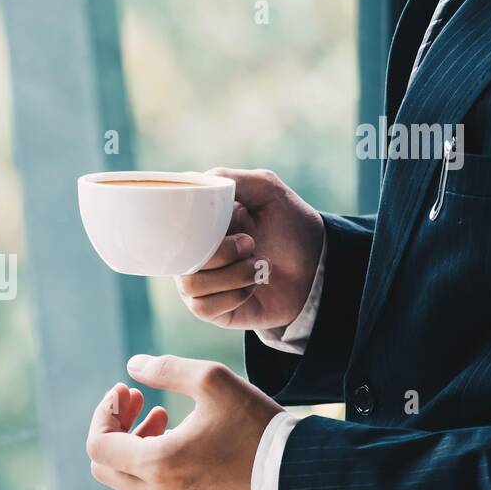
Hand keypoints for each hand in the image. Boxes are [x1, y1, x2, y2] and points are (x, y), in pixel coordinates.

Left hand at [85, 354, 283, 489]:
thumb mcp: (212, 381)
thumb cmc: (256, 426)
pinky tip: (180, 438)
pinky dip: (152, 464)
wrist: (298, 475)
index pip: (97, 445)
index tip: (125, 390)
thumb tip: (132, 366)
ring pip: (128, 480)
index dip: (104, 413)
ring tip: (161, 414)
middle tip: (138, 401)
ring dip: (133, 444)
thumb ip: (165, 369)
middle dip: (114, 429)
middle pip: (104, 467)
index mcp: (156, 465)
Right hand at [177, 167, 323, 329]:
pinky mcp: (212, 310)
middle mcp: (194, 255)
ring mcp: (201, 284)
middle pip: (181, 259)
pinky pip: (203, 308)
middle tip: (251, 243)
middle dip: (221, 252)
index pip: (173, 228)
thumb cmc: (290, 225)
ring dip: (231, 275)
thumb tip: (194, 182)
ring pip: (191, 285)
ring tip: (258, 265)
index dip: (197, 227)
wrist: (317, 265)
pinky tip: (252, 288)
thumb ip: (230, 179)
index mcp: (200, 226)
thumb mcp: (266, 189)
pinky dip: (233, 296)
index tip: (233, 220)